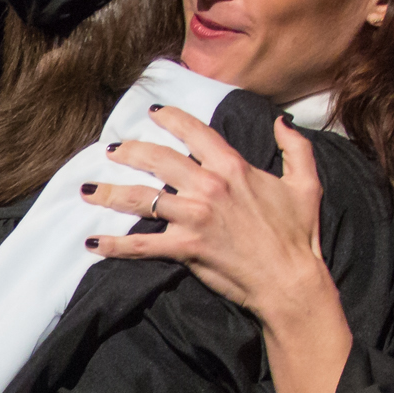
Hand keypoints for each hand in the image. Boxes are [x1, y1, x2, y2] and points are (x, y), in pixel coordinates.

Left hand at [83, 109, 352, 392]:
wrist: (290, 279)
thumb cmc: (297, 233)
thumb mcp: (306, 183)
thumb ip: (294, 147)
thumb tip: (282, 122)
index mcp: (233, 167)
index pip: (194, 132)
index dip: (171, 119)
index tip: (152, 113)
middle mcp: (208, 186)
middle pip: (157, 160)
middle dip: (129, 151)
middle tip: (110, 149)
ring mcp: (193, 217)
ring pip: (141, 198)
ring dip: (109, 192)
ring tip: (87, 189)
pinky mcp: (184, 248)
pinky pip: (141, 245)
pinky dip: (114, 245)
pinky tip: (93, 242)